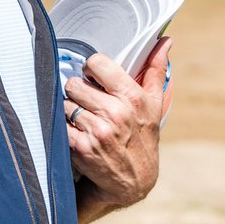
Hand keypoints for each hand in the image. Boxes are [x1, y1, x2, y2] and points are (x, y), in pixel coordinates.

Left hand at [65, 37, 171, 223]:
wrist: (133, 183)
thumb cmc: (143, 138)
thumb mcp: (154, 104)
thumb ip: (155, 70)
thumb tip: (165, 40)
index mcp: (132, 97)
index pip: (96, 63)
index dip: (91, 71)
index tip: (94, 80)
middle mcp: (115, 112)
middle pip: (74, 84)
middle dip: (77, 93)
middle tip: (88, 105)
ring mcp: (97, 131)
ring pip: (64, 104)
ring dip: (68, 112)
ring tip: (82, 121)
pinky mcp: (80, 148)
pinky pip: (59, 125)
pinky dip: (62, 129)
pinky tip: (75, 135)